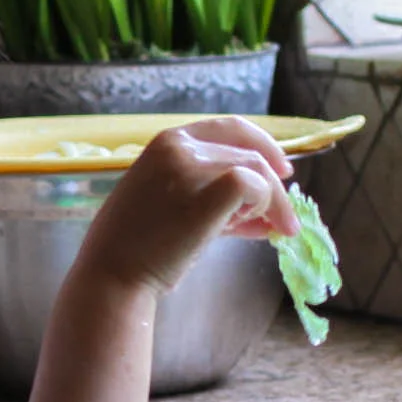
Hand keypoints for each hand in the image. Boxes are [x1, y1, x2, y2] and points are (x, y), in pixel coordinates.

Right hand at [75, 117, 297, 296]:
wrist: (113, 273)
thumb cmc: (136, 248)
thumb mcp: (172, 206)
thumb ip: (214, 201)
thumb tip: (264, 212)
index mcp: (167, 142)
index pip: (228, 127)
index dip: (261, 144)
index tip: (279, 168)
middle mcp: (179, 145)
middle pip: (248, 148)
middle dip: (275, 177)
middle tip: (288, 207)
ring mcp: (193, 166)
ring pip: (256, 170)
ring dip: (272, 202)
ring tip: (271, 231)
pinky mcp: (210, 191)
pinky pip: (255, 187)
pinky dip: (265, 207)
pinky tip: (261, 231)